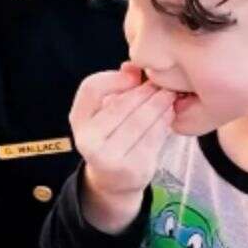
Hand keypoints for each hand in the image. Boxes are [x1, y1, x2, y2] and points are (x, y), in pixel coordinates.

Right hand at [70, 63, 175, 232]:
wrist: (114, 181)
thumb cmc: (112, 136)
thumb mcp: (105, 112)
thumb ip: (116, 87)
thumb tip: (133, 67)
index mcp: (78, 121)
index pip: (91, 89)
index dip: (115, 78)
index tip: (135, 76)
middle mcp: (88, 141)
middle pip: (120, 105)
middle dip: (145, 90)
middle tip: (163, 82)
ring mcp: (110, 158)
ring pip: (139, 121)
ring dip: (158, 103)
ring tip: (170, 94)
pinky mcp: (133, 169)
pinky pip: (153, 138)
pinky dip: (164, 121)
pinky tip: (170, 112)